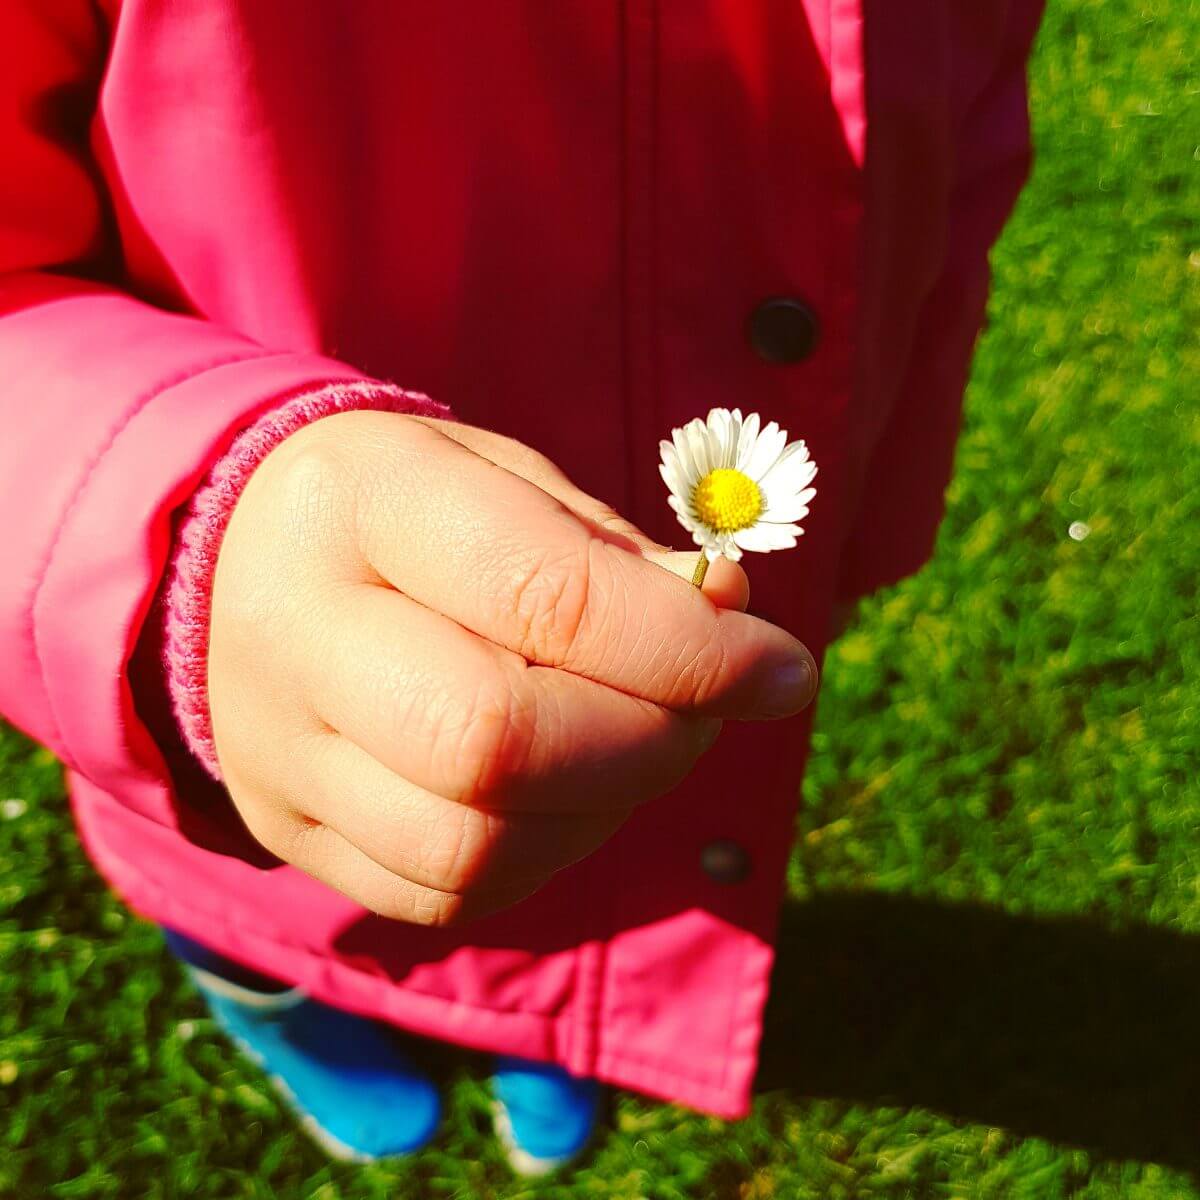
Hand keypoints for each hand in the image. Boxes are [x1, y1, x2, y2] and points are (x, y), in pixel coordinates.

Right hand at [207, 411, 817, 924]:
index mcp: (364, 500)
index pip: (538, 593)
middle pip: (492, 741)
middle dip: (650, 741)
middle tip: (708, 711)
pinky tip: (574, 794)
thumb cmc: (405, 509)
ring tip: (643, 745)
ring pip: (470, 846)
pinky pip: (443, 892)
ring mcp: (278, 750)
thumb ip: (613, 554)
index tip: (782, 666)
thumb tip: (733, 618)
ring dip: (606, 809)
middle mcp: (299, 632)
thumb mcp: (503, 480)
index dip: (685, 647)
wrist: (237, 563)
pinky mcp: (289, 830)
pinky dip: (547, 855)